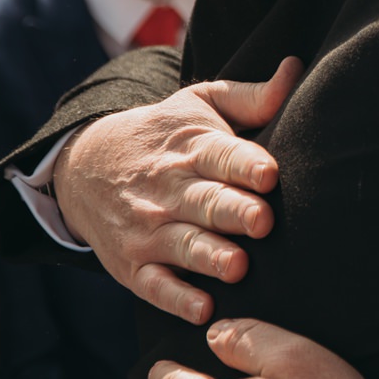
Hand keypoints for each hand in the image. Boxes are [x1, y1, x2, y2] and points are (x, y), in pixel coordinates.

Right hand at [55, 58, 302, 323]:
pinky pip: (156, 286)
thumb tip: (295, 68)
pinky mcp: (134, 265)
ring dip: (210, 258)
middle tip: (263, 222)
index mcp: (192, 148)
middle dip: (234, 212)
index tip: (269, 174)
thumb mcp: (198, 105)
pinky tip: (203, 311)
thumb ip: (250, 96)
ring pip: (184, 246)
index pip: (221, 155)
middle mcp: (170, 189)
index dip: (245, 164)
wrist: (83, 165)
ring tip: (237, 267)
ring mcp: (149, 229)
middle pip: (206, 203)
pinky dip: (177, 300)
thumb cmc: (163, 135)